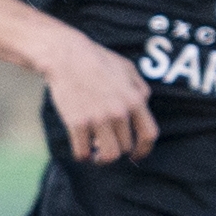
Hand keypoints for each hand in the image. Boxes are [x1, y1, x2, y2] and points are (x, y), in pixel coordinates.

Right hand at [37, 35, 156, 163]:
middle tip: (106, 144)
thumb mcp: (127, 68)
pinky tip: (81, 149)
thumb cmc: (97, 60)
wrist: (66, 56)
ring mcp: (98, 119)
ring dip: (102, 159)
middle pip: (125, 147)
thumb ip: (139, 88)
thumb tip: (144, 105)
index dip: (143, 150)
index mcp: (134, 100)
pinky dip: (82, 155)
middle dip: (117, 149)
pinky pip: (83, 152)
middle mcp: (119, 112)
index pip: (149, 135)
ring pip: (108, 155)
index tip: (135, 155)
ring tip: (96, 154)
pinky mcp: (77, 123)